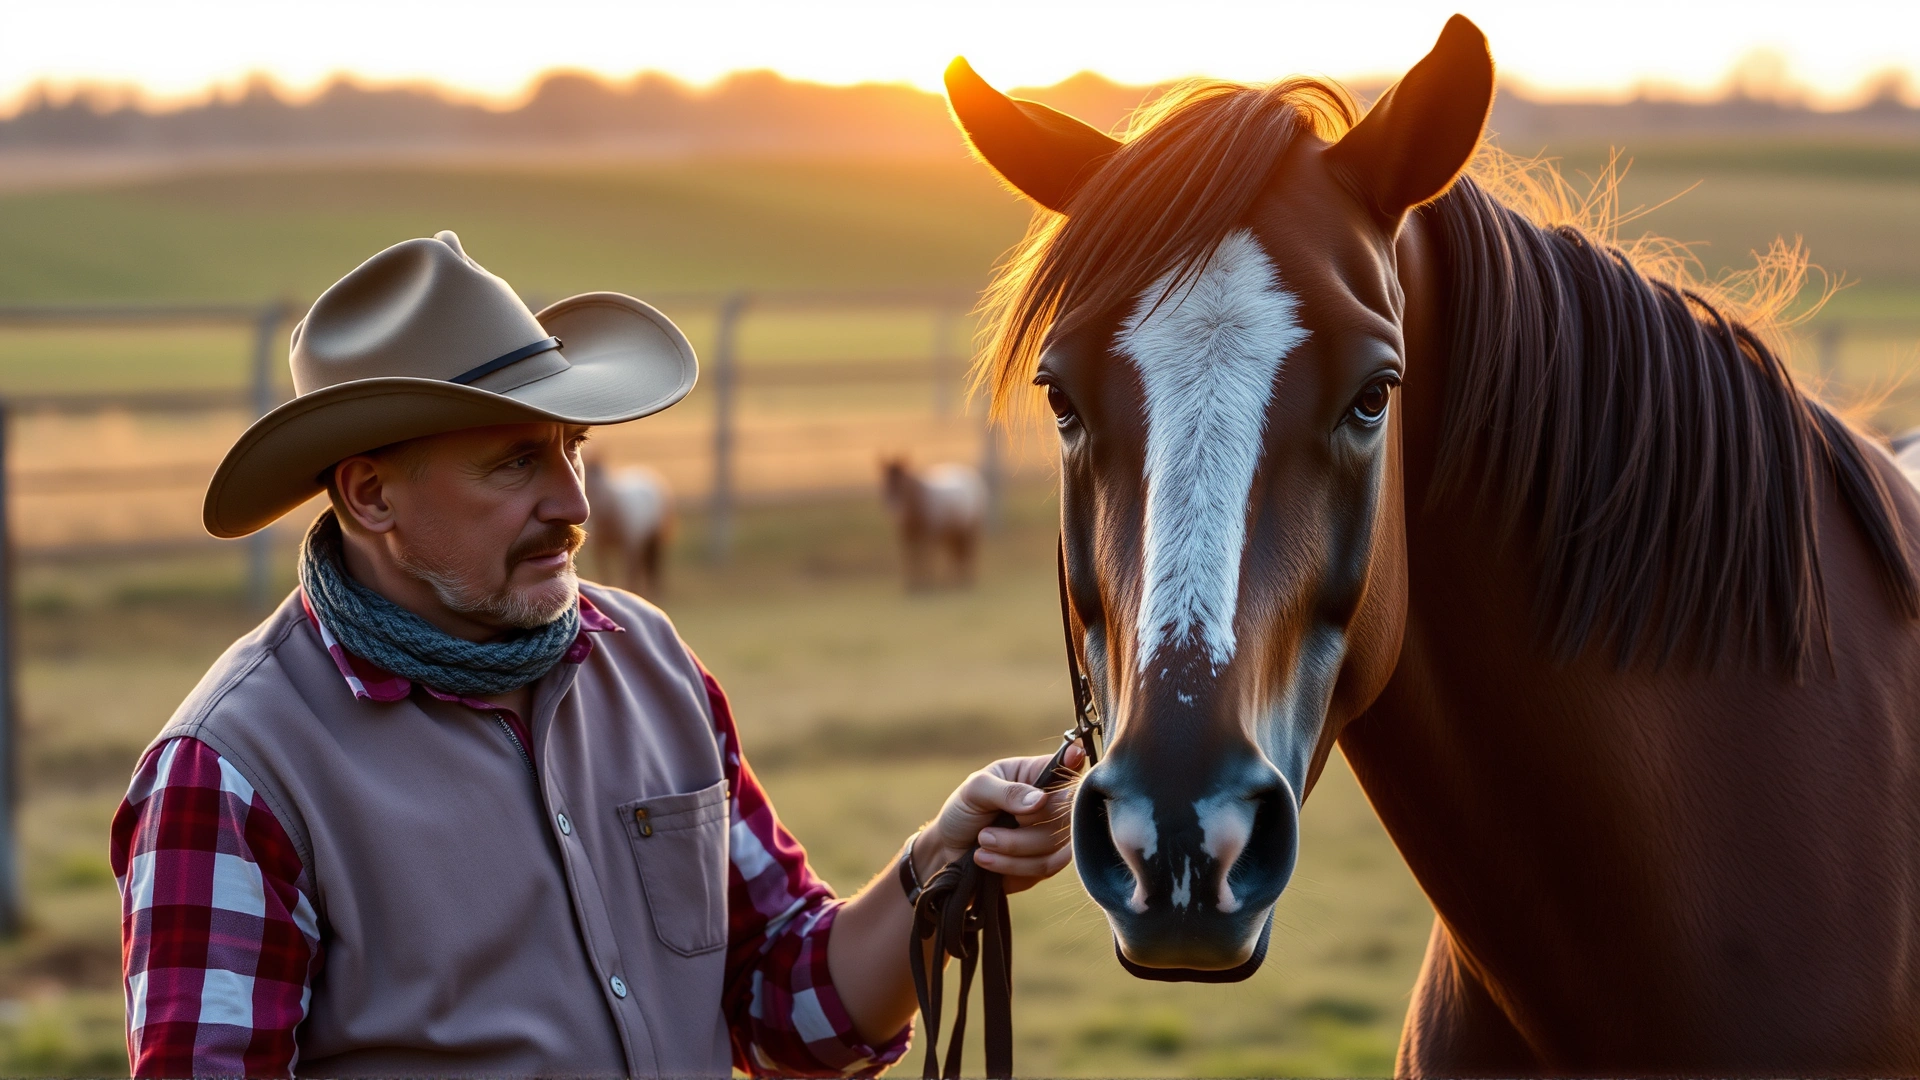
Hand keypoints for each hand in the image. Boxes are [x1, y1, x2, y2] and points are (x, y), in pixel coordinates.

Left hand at [913, 744, 1085, 894]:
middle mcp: (1052, 802)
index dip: (1072, 770)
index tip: (1060, 773)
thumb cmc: (962, 811)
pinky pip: (1046, 867)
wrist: (947, 852)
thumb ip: (1007, 791)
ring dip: (1013, 849)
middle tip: (986, 833)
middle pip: (1067, 815)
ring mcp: (1053, 834)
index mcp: (1038, 773)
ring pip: (1057, 845)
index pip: (1070, 766)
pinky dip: (1013, 866)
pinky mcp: (1047, 863)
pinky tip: (987, 860)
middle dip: (1025, 829)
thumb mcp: (975, 790)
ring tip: (982, 844)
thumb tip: (1040, 800)